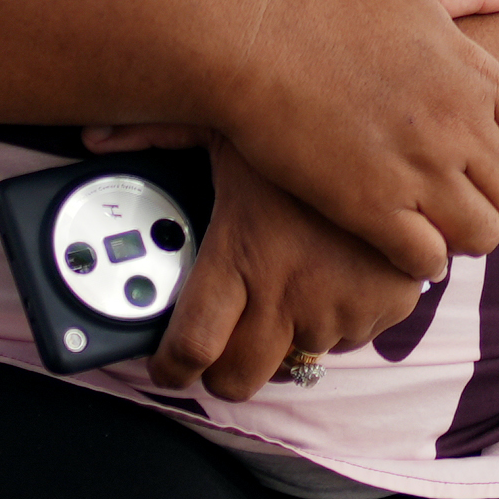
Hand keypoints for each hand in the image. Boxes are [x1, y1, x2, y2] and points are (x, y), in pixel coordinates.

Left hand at [151, 148, 429, 402]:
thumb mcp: (227, 123)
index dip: (171, 368)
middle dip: (224, 371)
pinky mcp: (386, 305)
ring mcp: (340, 304)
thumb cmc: (308, 121)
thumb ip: (158, 134)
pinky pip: (352, 336)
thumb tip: (93, 136)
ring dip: (291, 332)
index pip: (193, 346)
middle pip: (239, 377)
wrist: (405, 124)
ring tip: (296, 275)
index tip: (168, 366)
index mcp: (243, 253)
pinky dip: (342, 315)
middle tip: (224, 344)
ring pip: (300, 355)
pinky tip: (340, 268)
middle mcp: (289, 290)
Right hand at [207, 0, 498, 283]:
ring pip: (485, 236)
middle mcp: (456, 127)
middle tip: (470, 197)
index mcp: (473, 76)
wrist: (251, 41)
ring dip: (465, 236)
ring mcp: (415, 169)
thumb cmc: (326, 8)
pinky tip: (399, 240)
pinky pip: (427, 260)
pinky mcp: (369, 206)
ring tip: (436, 221)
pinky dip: (421, 260)